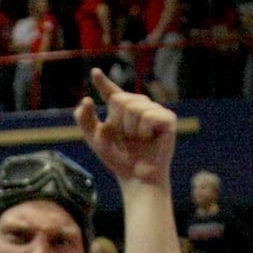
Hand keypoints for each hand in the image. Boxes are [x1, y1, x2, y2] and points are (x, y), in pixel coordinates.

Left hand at [75, 68, 175, 187]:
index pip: (112, 93)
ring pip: (134, 107)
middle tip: (127, 139)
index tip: (95, 73)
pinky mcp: (168, 119)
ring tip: (138, 140)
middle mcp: (140, 106)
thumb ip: (84, 120)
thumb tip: (87, 99)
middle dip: (118, 122)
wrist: (136, 178)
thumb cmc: (119, 160)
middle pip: (120, 99)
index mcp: (122, 110)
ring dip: (131, 129)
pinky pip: (149, 115)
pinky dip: (144, 130)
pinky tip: (149, 139)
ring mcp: (155, 111)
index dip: (103, 83)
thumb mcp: (95, 140)